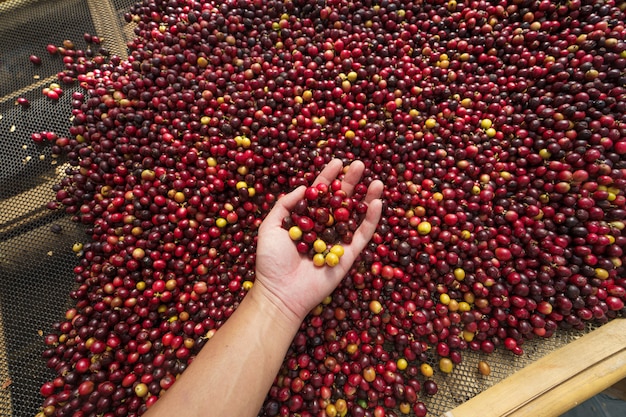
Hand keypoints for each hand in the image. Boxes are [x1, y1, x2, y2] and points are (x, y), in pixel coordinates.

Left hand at [252, 159, 383, 324]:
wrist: (280, 292)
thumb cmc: (271, 262)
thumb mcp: (270, 227)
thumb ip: (285, 205)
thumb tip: (306, 187)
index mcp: (305, 220)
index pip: (319, 195)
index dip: (328, 178)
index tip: (337, 162)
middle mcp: (322, 229)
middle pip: (340, 201)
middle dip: (350, 182)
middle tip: (359, 164)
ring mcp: (336, 242)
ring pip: (355, 216)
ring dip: (367, 198)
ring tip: (377, 181)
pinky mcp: (348, 256)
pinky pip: (362, 235)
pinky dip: (371, 220)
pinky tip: (377, 203)